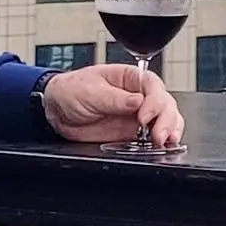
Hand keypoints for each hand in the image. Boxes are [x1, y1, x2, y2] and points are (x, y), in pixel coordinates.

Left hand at [42, 63, 183, 147]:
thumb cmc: (71, 91)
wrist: (56, 111)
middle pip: (165, 103)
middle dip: (166, 119)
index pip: (153, 86)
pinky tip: (163, 147)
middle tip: (158, 135)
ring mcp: (138, 116)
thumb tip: (137, 101)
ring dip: (170, 130)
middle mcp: (138, 96)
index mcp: (129, 78)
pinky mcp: (132, 133)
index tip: (144, 116)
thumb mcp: (90, 91)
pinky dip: (162, 142)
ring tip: (164, 142)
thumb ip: (114, 98)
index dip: (154, 101)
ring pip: (166, 120)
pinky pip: (154, 137)